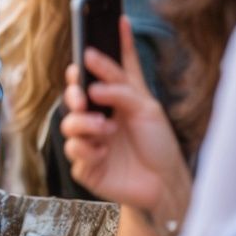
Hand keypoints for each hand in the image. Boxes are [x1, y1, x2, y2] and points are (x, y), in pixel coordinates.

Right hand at [60, 17, 189, 215]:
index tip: (88, 52)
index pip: (98, 72)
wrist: (166, 182)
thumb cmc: (158, 143)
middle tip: (83, 96)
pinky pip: (74, 150)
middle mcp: (98, 116)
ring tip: (106, 128)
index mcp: (113, 99)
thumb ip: (122, 91)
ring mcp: (90, 140)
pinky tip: (104, 152)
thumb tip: (93, 88)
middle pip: (74, 96)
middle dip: (73, 93)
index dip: (92, 60)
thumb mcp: (148, 108)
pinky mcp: (86, 164)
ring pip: (68, 124)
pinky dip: (88, 149)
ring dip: (85, 123)